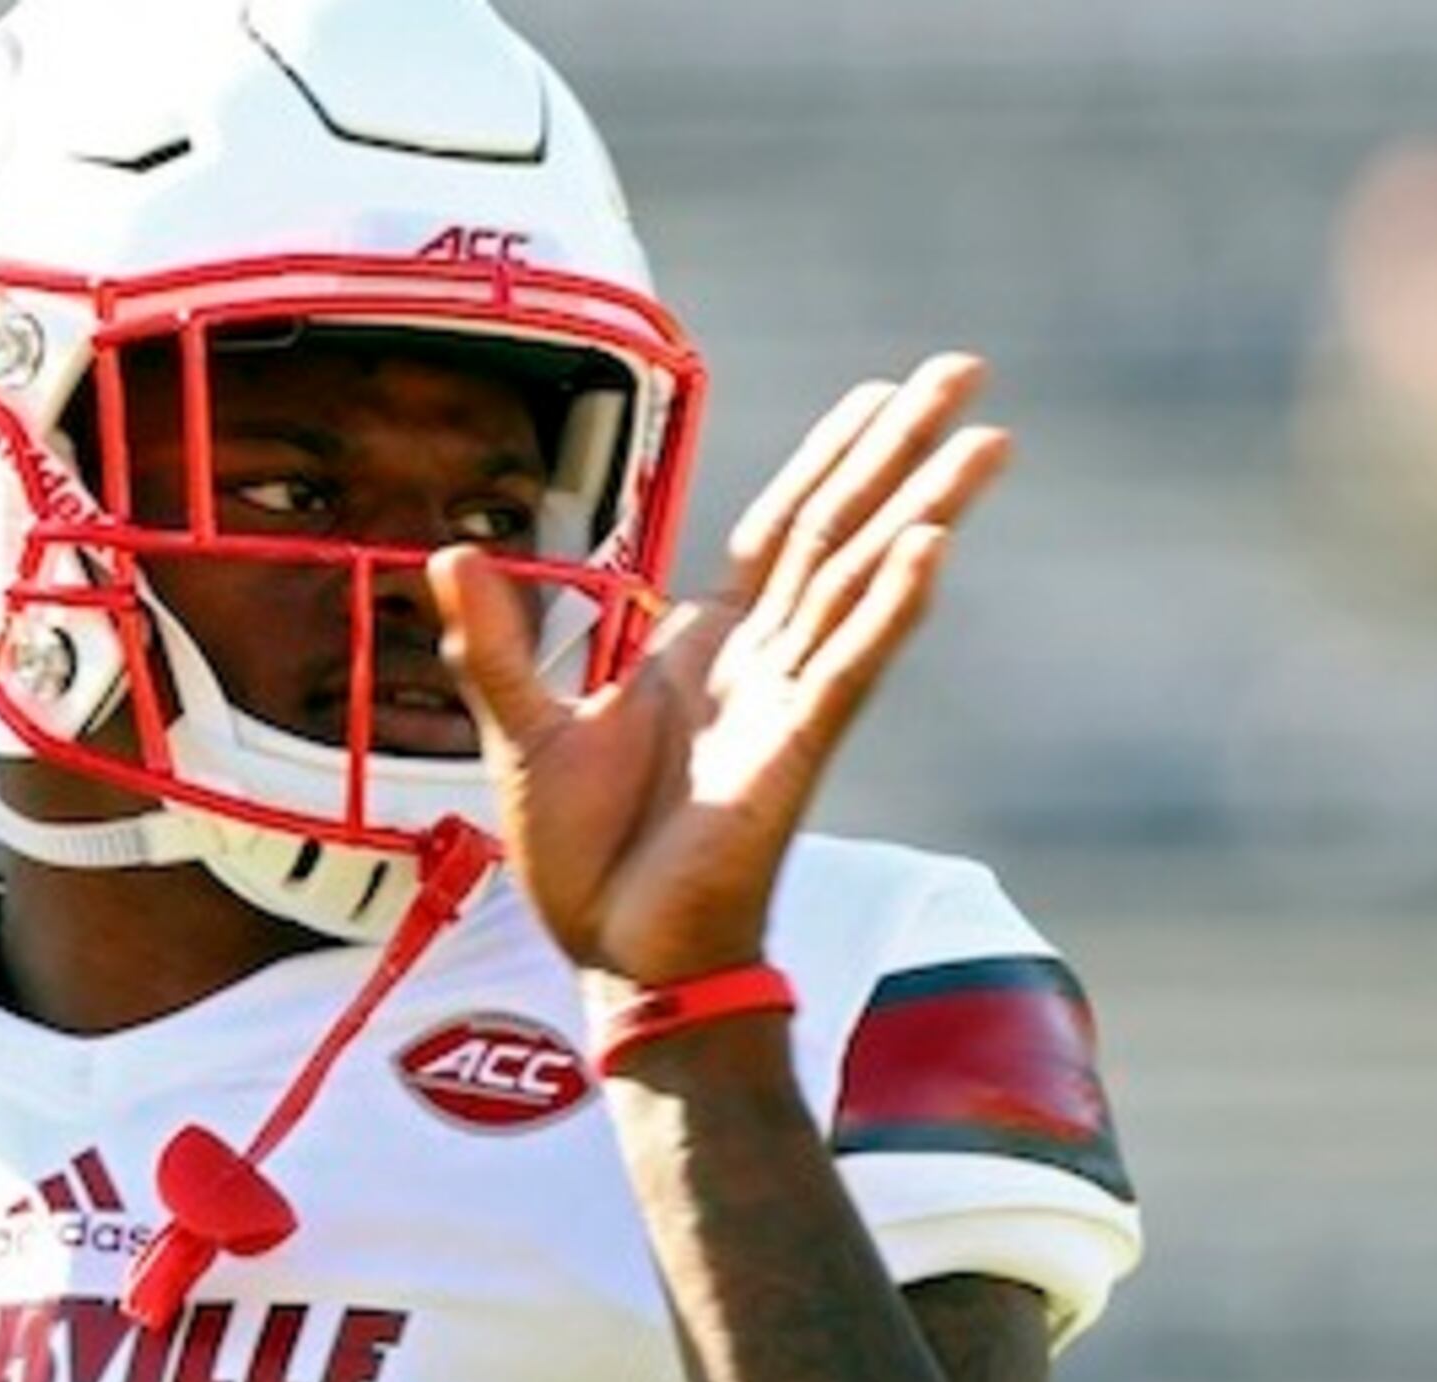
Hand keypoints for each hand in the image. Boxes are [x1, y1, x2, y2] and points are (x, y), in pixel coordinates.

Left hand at [430, 352, 1010, 985]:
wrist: (616, 958)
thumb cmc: (583, 861)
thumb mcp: (520, 733)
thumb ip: (494, 644)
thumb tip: (448, 554)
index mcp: (703, 648)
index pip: (779, 529)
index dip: (829, 458)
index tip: (880, 396)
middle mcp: (760, 662)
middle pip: (841, 529)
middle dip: (903, 449)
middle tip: (967, 369)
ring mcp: (787, 703)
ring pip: (864, 582)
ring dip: (926, 508)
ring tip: (988, 442)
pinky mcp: (793, 755)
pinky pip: (848, 668)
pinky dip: (888, 608)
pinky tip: (930, 548)